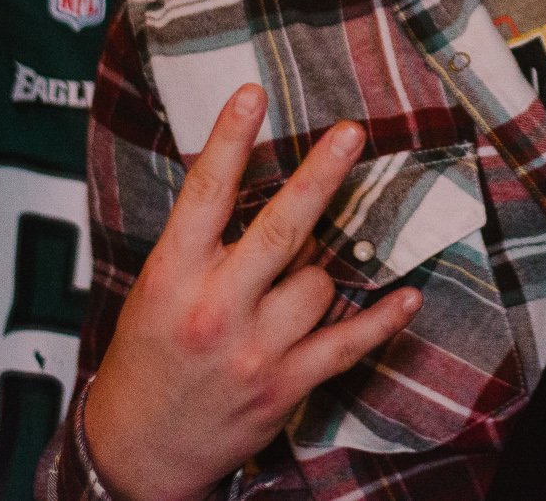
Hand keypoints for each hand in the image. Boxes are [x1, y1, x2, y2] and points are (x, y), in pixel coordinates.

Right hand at [82, 85, 422, 500]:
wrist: (137, 451)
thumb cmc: (147, 359)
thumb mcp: (155, 289)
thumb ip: (199, 244)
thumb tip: (254, 182)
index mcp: (172, 276)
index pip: (204, 194)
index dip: (231, 139)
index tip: (253, 93)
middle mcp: (214, 309)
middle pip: (279, 229)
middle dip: (319, 176)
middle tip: (351, 133)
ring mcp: (254, 350)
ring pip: (318, 282)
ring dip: (318, 273)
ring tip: (290, 285)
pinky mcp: (284, 385)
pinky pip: (346, 343)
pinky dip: (382, 320)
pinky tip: (408, 296)